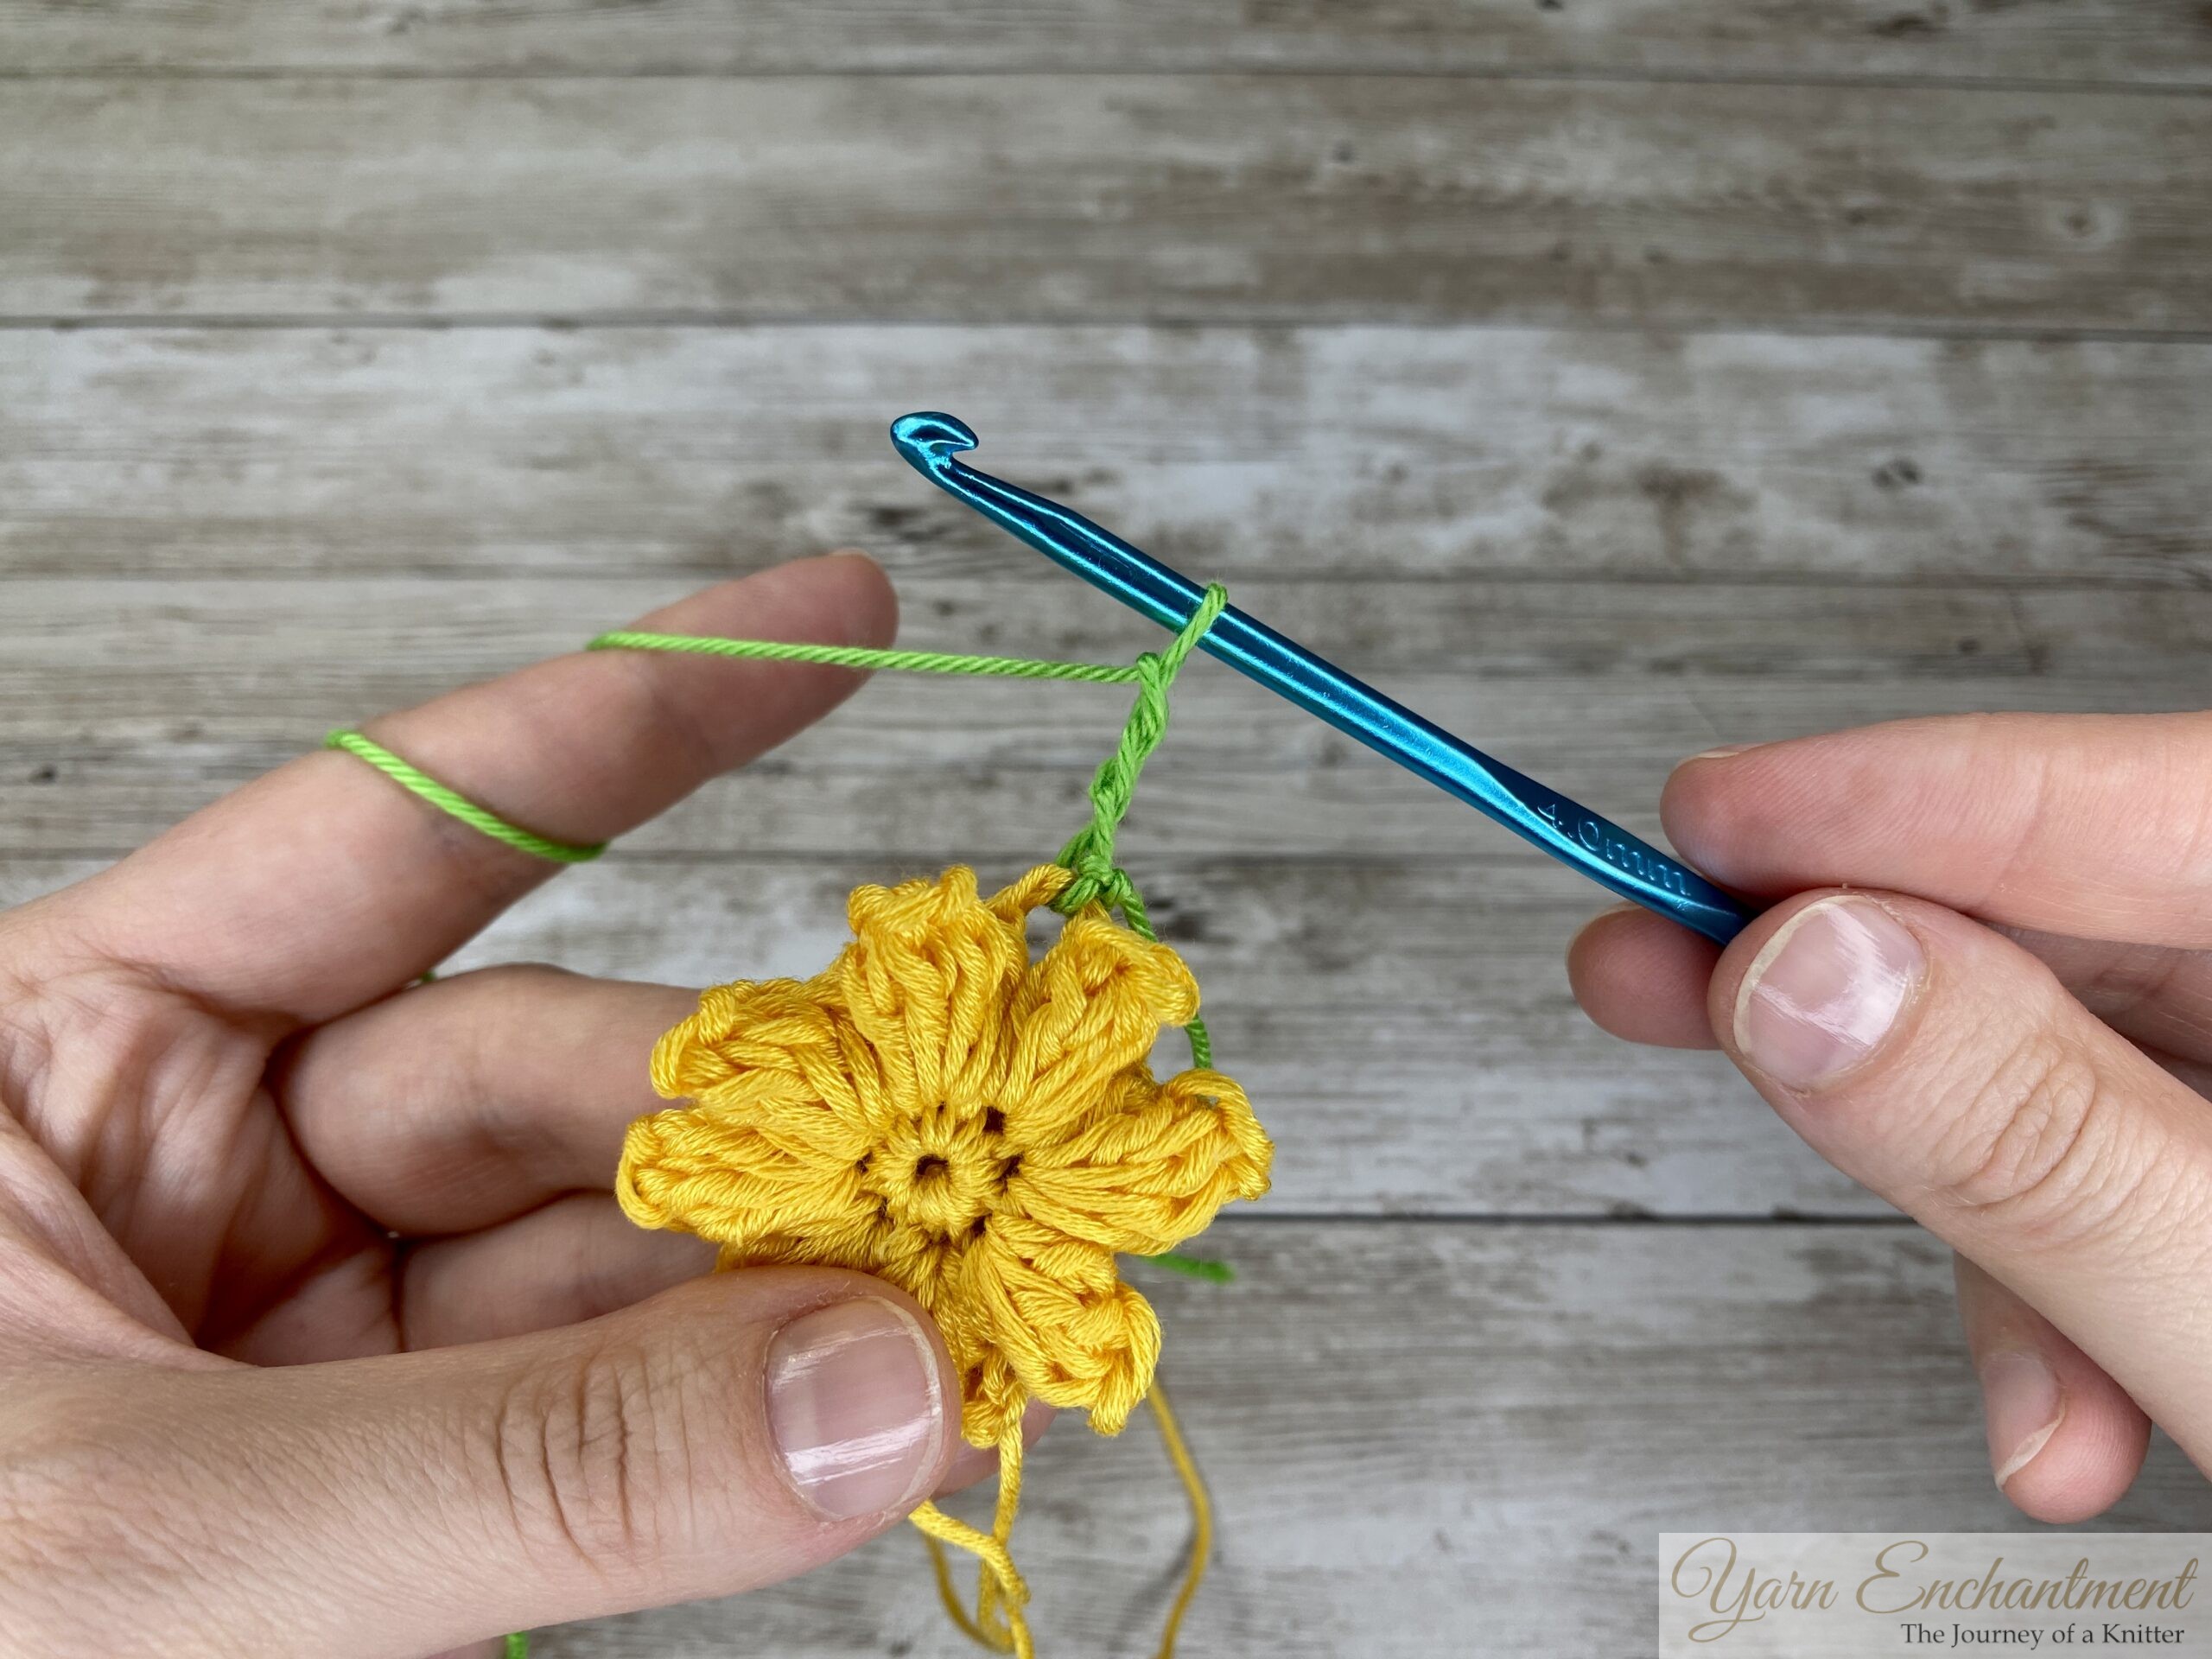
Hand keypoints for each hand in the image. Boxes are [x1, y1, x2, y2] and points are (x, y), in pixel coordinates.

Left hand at [0, 555, 1014, 1657]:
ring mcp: (304, 1332)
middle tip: (961, 1153)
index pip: (396, 830)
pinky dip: (743, 1414)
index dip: (637, 715)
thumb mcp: (148, 1548)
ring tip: (950, 1307)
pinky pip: (607, 1406)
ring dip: (784, 1278)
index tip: (847, 625)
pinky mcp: (388, 1487)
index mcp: (59, 1058)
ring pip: (606, 1247)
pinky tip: (862, 1406)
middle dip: (756, 1110)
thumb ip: (524, 1467)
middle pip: (544, 1071)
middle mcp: (196, 1162)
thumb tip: (881, 1382)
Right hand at [1568, 712, 2211, 1521]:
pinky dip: (2062, 1284)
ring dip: (1989, 1223)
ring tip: (1998, 1394)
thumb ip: (2032, 1137)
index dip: (1886, 798)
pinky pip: (2124, 1164)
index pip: (2125, 801)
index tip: (1701, 821)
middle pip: (2072, 927)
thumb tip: (1805, 969)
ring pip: (2077, 1067)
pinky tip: (2072, 1413)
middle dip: (1863, 1000)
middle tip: (1649, 974)